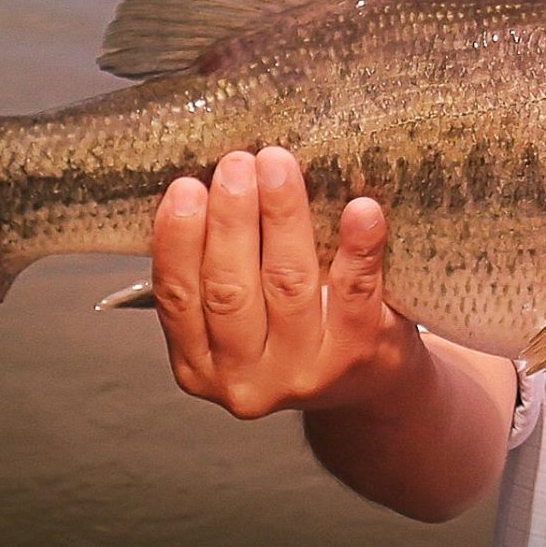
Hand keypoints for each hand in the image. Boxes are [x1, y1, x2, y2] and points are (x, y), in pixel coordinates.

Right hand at [151, 147, 427, 418]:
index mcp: (200, 365)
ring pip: (288, 283)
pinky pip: (356, 291)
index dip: (178, 240)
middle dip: (230, 219)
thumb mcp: (239, 319)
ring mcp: (304, 370)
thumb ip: (219, 269)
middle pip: (230, 290)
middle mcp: (246, 378)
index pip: (178, 298)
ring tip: (278, 168)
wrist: (368, 382)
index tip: (185, 186)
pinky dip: (357, 246)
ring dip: (282, 217)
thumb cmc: (295, 331)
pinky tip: (361, 209)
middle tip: (236, 164)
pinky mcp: (359, 352)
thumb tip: (212, 181)